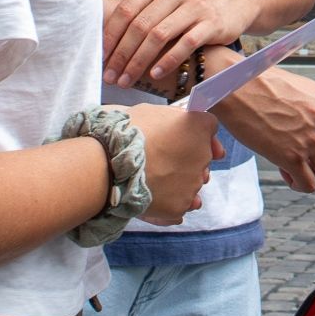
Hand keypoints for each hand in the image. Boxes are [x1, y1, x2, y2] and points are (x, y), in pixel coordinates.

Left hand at [102, 0, 259, 89]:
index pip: (127, 8)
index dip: (110, 35)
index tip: (99, 57)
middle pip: (140, 25)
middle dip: (122, 54)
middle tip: (110, 76)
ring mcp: (196, 5)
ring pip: (159, 36)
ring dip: (139, 62)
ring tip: (127, 80)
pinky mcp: (213, 22)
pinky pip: (185, 44)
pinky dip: (168, 61)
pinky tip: (156, 74)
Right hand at [127, 103, 223, 224]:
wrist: (105, 164)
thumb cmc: (123, 132)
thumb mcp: (150, 112)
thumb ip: (173, 118)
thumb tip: (184, 124)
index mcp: (198, 125)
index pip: (210, 127)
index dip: (198, 134)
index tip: (188, 139)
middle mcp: (203, 153)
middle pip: (202, 157)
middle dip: (188, 159)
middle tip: (162, 161)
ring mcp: (194, 181)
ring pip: (192, 182)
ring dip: (179, 182)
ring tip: (153, 180)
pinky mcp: (182, 203)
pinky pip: (181, 204)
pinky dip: (170, 202)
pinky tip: (152, 196)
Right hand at [213, 65, 314, 192]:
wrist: (235, 86)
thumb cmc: (261, 86)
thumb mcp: (301, 90)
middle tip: (301, 155)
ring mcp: (311, 140)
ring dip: (311, 173)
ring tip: (292, 164)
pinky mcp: (292, 158)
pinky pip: (309, 185)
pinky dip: (299, 184)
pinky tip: (286, 173)